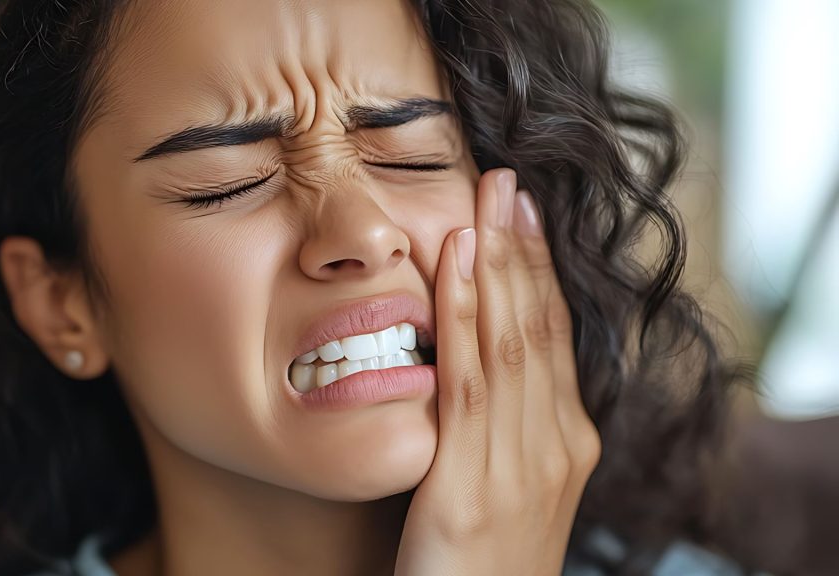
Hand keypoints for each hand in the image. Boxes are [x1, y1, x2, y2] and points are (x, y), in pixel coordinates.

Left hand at [394, 168, 601, 575]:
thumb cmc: (481, 560)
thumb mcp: (507, 484)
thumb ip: (503, 424)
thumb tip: (476, 355)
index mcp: (568, 442)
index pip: (554, 337)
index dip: (539, 269)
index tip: (524, 210)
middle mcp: (556, 446)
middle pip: (539, 326)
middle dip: (522, 247)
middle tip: (506, 178)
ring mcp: (521, 467)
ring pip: (510, 342)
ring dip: (497, 263)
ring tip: (486, 201)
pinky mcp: (473, 488)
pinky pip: (467, 382)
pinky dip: (462, 313)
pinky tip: (453, 263)